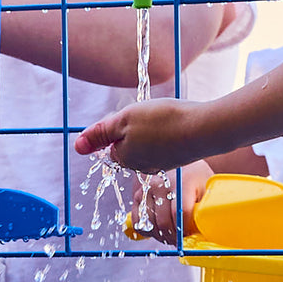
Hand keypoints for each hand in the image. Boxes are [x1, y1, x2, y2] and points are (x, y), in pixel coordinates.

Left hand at [75, 99, 204, 173]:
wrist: (204, 128)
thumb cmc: (163, 121)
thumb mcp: (124, 120)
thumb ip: (100, 133)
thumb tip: (77, 146)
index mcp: (125, 158)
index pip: (111, 143)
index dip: (120, 124)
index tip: (134, 116)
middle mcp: (142, 167)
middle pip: (130, 143)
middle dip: (137, 127)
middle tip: (151, 114)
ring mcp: (162, 163)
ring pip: (149, 141)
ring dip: (155, 127)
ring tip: (167, 117)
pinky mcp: (179, 158)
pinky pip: (166, 142)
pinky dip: (169, 131)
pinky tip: (178, 123)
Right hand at [130, 161, 210, 244]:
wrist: (179, 162)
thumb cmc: (196, 178)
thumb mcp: (206, 188)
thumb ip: (206, 208)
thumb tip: (207, 231)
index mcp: (182, 182)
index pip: (182, 213)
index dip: (186, 231)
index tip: (190, 237)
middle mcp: (162, 184)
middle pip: (164, 222)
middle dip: (174, 237)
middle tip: (181, 241)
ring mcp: (148, 189)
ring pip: (150, 224)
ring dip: (161, 236)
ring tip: (172, 234)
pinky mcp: (139, 195)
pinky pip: (138, 222)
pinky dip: (148, 231)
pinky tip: (159, 229)